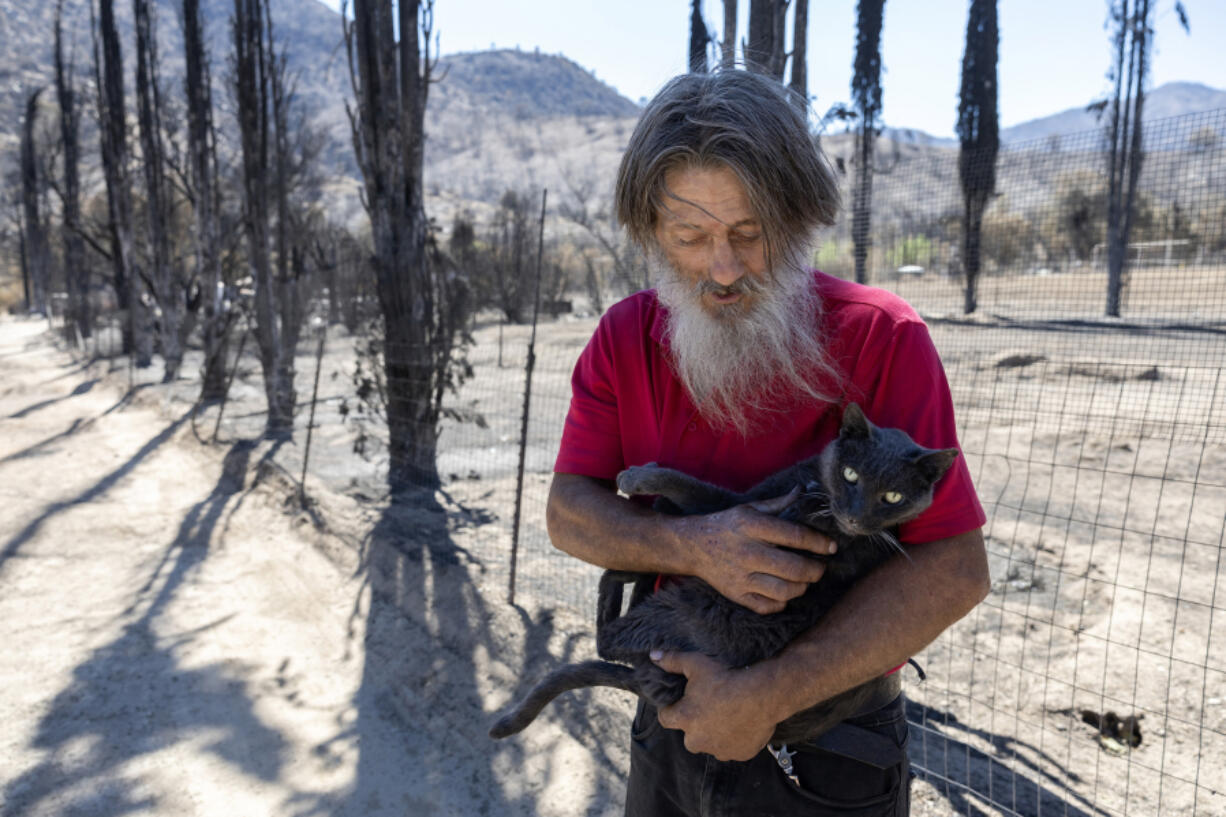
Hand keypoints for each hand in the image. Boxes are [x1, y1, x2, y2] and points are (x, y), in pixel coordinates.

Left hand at [651, 649, 778, 761]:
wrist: (763, 694)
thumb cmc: (727, 678)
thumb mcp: (696, 664)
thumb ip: (672, 661)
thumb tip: (653, 656)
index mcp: (685, 718)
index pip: (666, 718)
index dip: (671, 709)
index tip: (681, 701)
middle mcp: (698, 740)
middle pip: (689, 734)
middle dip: (695, 723)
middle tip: (709, 705)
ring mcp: (720, 750)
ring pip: (711, 743)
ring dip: (715, 733)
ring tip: (728, 713)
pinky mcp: (739, 754)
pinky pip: (732, 748)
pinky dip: (734, 739)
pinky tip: (742, 722)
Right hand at [674, 489, 835, 613]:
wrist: (693, 546)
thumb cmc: (727, 525)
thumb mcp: (750, 508)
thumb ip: (779, 504)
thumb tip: (804, 492)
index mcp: (752, 526)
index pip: (795, 535)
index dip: (819, 543)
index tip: (831, 547)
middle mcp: (747, 552)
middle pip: (794, 568)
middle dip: (816, 570)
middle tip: (820, 567)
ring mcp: (741, 577)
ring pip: (784, 591)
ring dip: (802, 587)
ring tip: (804, 580)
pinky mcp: (736, 594)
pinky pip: (768, 606)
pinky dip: (782, 602)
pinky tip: (784, 591)